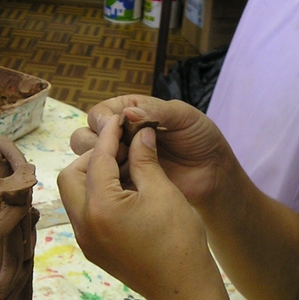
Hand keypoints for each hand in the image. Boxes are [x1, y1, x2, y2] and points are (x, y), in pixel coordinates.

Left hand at [58, 114, 223, 299]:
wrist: (184, 290)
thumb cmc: (179, 240)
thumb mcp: (162, 191)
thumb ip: (144, 158)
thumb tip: (139, 132)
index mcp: (100, 208)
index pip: (97, 159)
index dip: (110, 136)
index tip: (121, 120)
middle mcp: (84, 225)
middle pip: (71, 177)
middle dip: (92, 158)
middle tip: (120, 149)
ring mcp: (86, 240)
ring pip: (75, 196)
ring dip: (93, 177)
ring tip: (124, 168)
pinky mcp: (94, 250)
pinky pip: (85, 214)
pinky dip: (97, 197)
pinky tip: (124, 191)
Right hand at [70, 95, 231, 207]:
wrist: (214, 172)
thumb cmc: (200, 138)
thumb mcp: (183, 116)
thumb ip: (157, 112)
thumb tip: (127, 114)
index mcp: (128, 112)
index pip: (99, 114)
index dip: (103, 122)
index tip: (117, 129)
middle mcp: (118, 137)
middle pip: (84, 137)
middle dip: (98, 145)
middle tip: (123, 152)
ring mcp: (120, 163)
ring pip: (89, 163)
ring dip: (102, 166)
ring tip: (128, 168)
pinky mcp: (124, 186)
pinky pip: (105, 187)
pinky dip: (112, 186)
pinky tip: (130, 185)